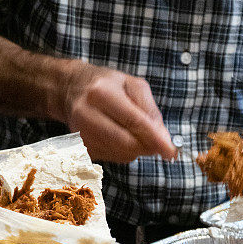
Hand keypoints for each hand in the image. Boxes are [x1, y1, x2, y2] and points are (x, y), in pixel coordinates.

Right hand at [60, 63, 175, 162]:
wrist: (71, 90)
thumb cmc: (107, 85)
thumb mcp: (132, 85)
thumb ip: (151, 111)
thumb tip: (163, 139)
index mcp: (100, 93)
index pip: (134, 122)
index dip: (155, 139)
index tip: (171, 151)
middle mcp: (86, 114)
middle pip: (127, 143)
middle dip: (148, 146)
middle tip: (158, 143)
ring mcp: (81, 134)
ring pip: (122, 154)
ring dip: (136, 149)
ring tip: (131, 131)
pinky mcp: (81, 148)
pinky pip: (113, 158)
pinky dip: (124, 151)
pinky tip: (119, 136)